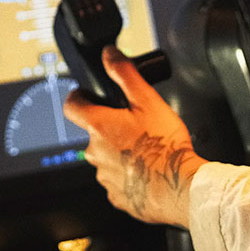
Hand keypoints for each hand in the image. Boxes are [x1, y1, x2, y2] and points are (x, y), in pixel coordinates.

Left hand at [63, 46, 205, 227]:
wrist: (178, 186)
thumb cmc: (164, 144)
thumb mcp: (147, 99)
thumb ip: (125, 73)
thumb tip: (109, 54)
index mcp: (99, 126)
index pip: (72, 106)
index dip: (78, 96)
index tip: (87, 95)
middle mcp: (95, 152)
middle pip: (94, 132)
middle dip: (110, 126)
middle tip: (136, 123)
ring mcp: (104, 176)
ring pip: (106, 156)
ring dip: (119, 151)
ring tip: (146, 148)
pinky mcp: (116, 196)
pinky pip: (117, 179)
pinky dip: (128, 173)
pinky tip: (148, 169)